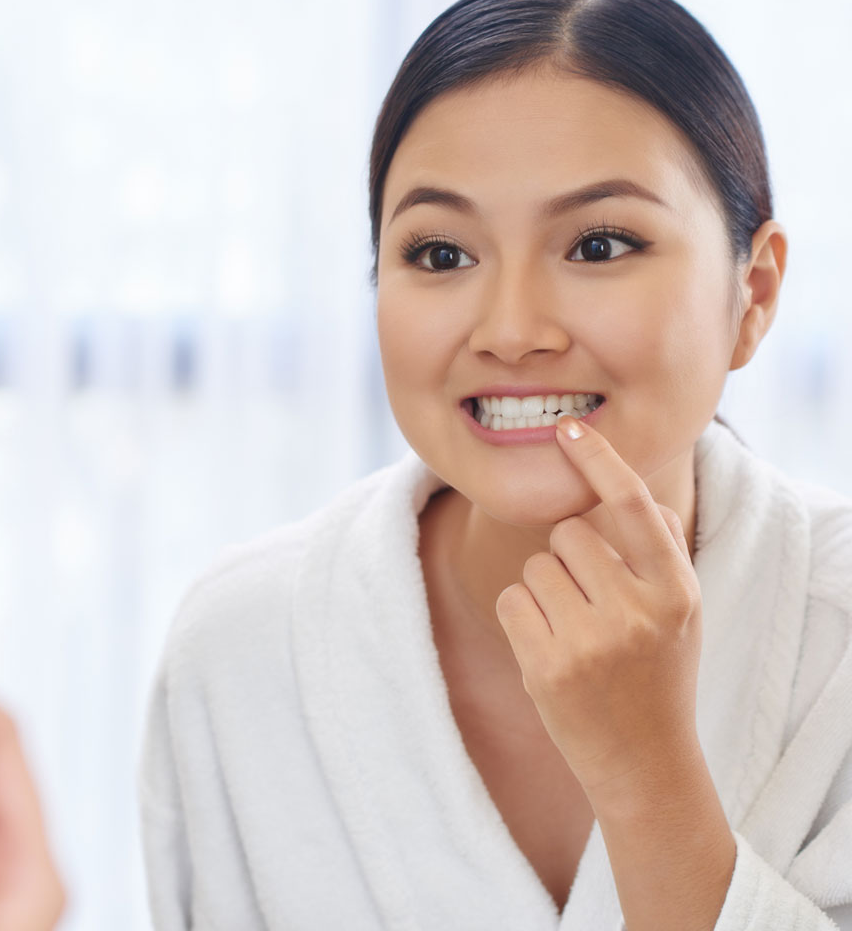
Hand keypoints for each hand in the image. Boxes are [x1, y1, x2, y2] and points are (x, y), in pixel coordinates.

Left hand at [495, 416, 702, 804]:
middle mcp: (637, 612)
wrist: (645, 764)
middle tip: (587, 600)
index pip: (635, 506)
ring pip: (535, 566)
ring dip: (544, 589)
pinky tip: (548, 650)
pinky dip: (522, 616)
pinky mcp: (546, 666)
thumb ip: (663, 552)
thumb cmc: (660, 675)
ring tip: (573, 632)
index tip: (569, 429)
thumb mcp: (682, 614)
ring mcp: (590, 641)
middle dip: (567, 556)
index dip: (600, 461)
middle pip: (569, 533)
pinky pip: (511, 599)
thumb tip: (635, 493)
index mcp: (676, 591)